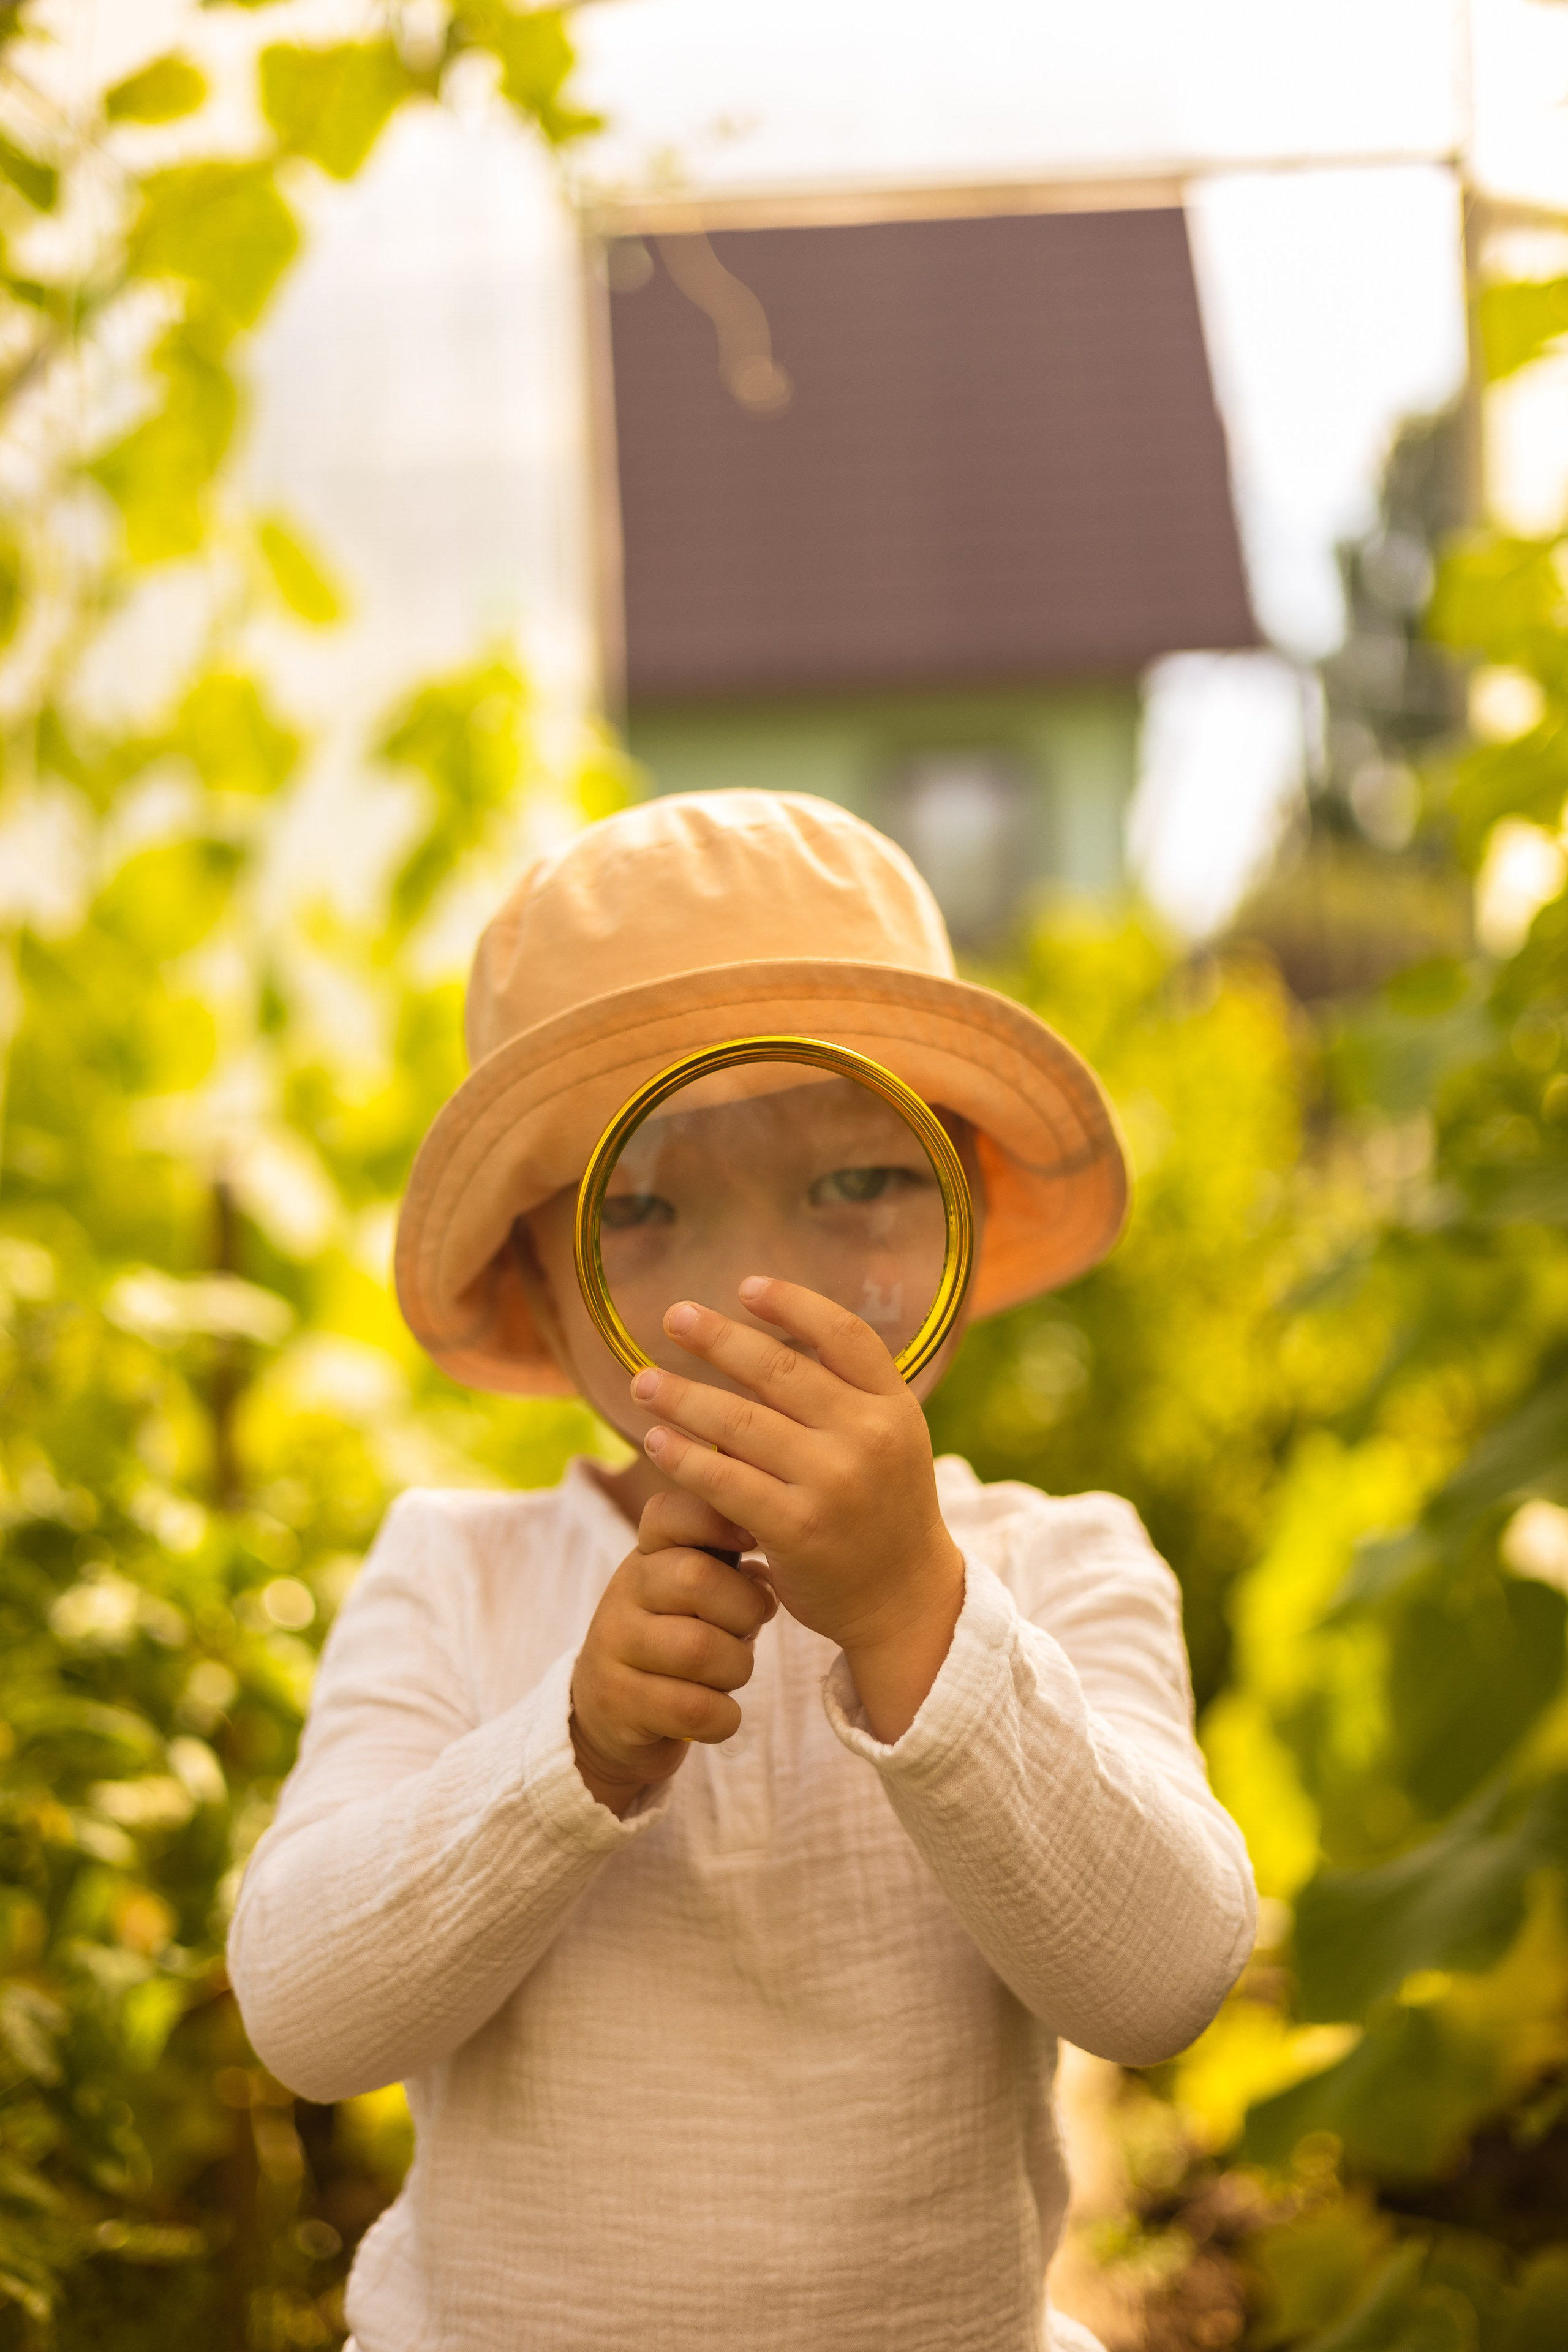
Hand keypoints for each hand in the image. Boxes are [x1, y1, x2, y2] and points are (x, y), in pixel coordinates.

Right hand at [570, 1489, 770, 1815]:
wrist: (613, 1714)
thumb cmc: (675, 1642)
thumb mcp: (695, 1598)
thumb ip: (729, 1575)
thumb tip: (766, 1581)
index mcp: (648, 1557)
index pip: (669, 1513)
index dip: (717, 1521)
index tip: (752, 1541)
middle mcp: (624, 1592)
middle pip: (698, 1579)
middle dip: (744, 1611)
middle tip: (748, 1629)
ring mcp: (614, 1646)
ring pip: (699, 1649)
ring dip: (736, 1668)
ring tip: (730, 1673)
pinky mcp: (618, 1702)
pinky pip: (693, 1709)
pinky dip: (723, 1717)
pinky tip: (718, 1714)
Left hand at [630, 1278, 964, 1742]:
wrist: (904, 1598)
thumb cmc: (881, 1508)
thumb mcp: (891, 1439)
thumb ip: (846, 1393)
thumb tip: (766, 1336)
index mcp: (895, 1405)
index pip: (844, 1334)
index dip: (792, 1303)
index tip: (745, 1286)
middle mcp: (869, 1436)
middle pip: (781, 1370)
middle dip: (719, 1339)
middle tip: (674, 1317)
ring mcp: (834, 1482)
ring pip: (742, 1423)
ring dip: (684, 1397)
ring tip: (643, 1382)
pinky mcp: (797, 1528)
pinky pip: (726, 1481)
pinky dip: (685, 1456)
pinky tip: (655, 1440)